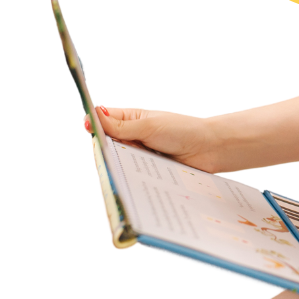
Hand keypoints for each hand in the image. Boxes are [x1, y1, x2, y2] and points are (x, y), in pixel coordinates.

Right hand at [82, 105, 213, 169]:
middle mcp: (134, 138)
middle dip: (105, 149)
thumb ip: (120, 126)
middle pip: (108, 145)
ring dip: (117, 166)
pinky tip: (126, 182)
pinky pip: (132, 176)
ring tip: (118, 167)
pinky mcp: (148, 172)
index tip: (87, 128)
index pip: (106, 121)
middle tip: (105, 152)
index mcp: (133, 120)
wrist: (210, 149)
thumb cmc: (183, 130)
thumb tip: (93, 116)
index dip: (95, 124)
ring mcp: (140, 156)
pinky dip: (128, 178)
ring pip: (118, 163)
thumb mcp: (149, 126)